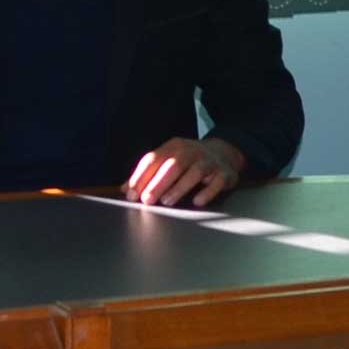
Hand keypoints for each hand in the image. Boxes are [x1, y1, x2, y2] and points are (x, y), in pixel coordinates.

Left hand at [124, 137, 243, 208]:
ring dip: (179, 188)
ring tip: (166, 202)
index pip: (153, 159)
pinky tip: (197, 201)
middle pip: (172, 166)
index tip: (131, 193)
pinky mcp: (224, 173)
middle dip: (157, 184)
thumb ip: (148, 174)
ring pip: (193, 173)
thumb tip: (124, 189)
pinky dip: (207, 192)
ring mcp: (208, 161)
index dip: (140, 176)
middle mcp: (191, 151)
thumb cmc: (189, 160)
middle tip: (146, 200)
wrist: (224, 153)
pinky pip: (216, 182)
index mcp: (173, 146)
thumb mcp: (168, 160)